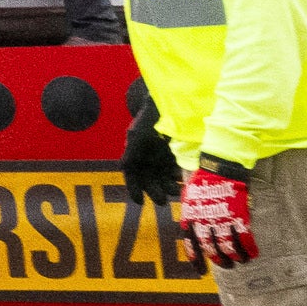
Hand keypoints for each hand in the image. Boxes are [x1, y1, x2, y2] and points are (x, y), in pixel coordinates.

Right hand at [120, 86, 184, 203]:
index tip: (139, 202)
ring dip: (168, 186)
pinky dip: (180, 177)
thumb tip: (122, 166)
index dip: (134, 190)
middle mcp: (148, 158)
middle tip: (162, 199)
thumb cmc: (149, 116)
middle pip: (149, 180)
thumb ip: (131, 150)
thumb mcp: (138, 133)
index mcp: (135, 153)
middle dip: (155, 191)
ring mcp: (163, 157)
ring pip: (164, 178)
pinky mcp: (177, 155)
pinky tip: (184, 180)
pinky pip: (177, 170)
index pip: (132, 176)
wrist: (168, 102)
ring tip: (175, 189)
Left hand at [177, 161, 260, 269]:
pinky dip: (249, 249)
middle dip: (220, 261)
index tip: (201, 272)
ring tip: (240, 261)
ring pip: (229, 249)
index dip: (196, 260)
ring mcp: (222, 221)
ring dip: (235, 258)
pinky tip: (252, 254)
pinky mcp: (238, 217)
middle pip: (211, 250)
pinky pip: (245, 240)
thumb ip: (190, 217)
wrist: (220, 168)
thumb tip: (192, 232)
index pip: (191, 245)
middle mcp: (204, 223)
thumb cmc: (203, 182)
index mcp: (190, 219)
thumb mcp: (188, 199)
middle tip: (227, 265)